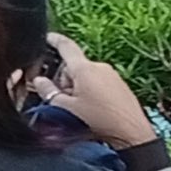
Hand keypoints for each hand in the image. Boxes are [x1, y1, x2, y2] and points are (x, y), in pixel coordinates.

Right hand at [31, 33, 157, 148]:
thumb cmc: (99, 120)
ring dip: (78, 87)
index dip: (54, 40)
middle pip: (74, 67)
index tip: (47, 38)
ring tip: (79, 109)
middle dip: (65, 80)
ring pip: (86, 75)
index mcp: (84, 69)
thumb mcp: (67, 108)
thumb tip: (39, 81)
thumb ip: (49, 92)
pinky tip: (92, 109)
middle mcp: (99, 66)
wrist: (131, 132)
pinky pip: (99, 81)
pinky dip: (91, 91)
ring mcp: (112, 75)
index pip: (66, 47)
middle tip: (63, 101)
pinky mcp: (119, 84)